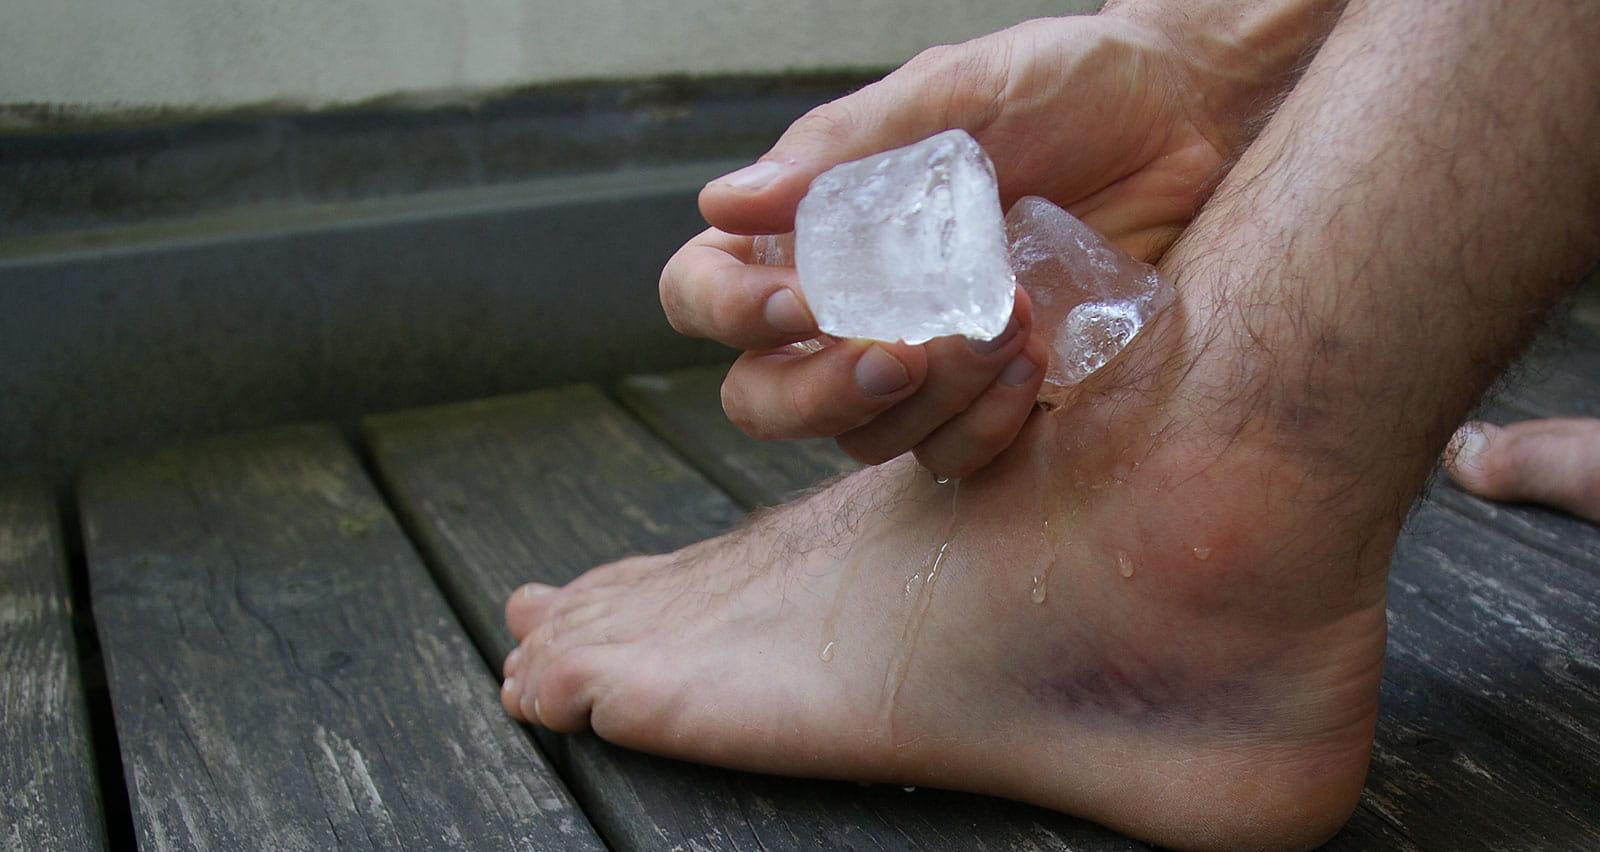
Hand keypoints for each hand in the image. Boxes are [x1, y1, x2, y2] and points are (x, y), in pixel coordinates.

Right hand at [661, 11, 1300, 476]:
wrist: (1188, 118)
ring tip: (1008, 325)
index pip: (707, 295)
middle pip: (764, 397)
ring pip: (863, 438)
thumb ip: (840, 151)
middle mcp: (848, 307)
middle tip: (903, 355)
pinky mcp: (990, 400)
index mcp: (813, 230)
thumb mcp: (951, 95)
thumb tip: (724, 199)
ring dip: (929, 400)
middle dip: (820, 394)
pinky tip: (1034, 364)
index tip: (806, 304)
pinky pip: (951, 456)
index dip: (732, 314)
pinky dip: (984, 426)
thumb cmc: (1064, 86)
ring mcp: (918, 363)